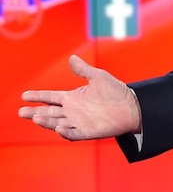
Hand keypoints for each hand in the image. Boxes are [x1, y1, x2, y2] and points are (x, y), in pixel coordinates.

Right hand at [18, 55, 141, 140]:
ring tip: (35, 117)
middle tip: (21, 111)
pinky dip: (65, 132)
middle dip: (35, 112)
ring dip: (46, 122)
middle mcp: (72, 111)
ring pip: (57, 123)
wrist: (132, 106)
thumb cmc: (116, 91)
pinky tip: (59, 128)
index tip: (25, 95)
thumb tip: (72, 58)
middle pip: (49, 112)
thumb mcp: (99, 77)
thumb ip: (84, 70)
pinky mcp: (87, 132)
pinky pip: (73, 133)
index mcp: (73, 98)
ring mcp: (78, 122)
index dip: (38, 96)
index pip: (50, 97)